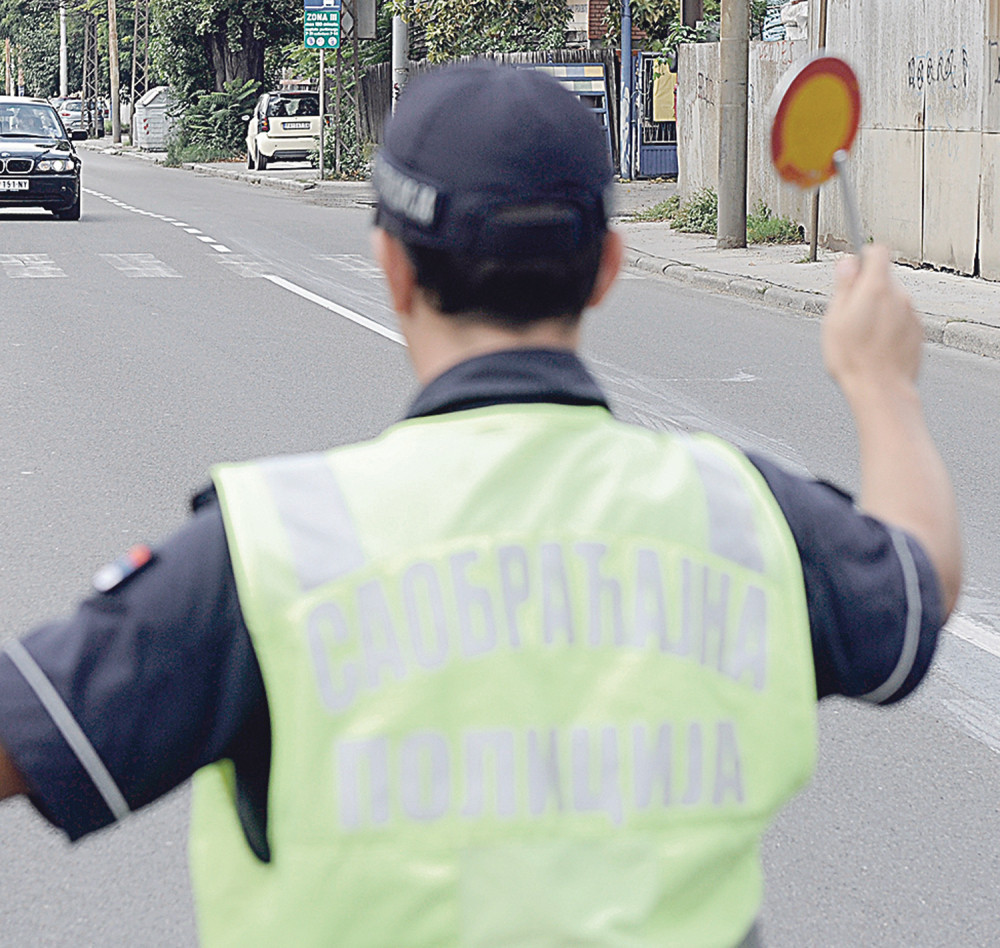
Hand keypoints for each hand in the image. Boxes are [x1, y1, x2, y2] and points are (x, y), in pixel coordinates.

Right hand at [822, 246, 922, 394]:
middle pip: (884, 279)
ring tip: (863, 337)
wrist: (880, 389)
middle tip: (850, 316)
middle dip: (868, 291)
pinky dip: (890, 327)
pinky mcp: (918, 332)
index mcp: (876, 288)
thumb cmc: (853, 358)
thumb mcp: (834, 319)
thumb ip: (844, 287)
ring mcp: (912, 314)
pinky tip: (877, 347)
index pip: (877, 252)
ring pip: (893, 301)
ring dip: (879, 311)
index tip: (854, 270)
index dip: (864, 258)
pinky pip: (902, 320)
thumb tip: (848, 264)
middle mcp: (899, 296)